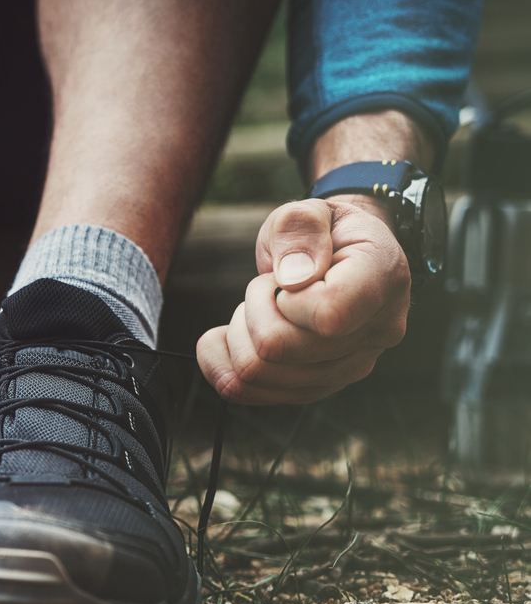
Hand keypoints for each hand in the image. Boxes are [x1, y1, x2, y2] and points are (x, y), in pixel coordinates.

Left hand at [196, 197, 410, 404]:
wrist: (342, 256)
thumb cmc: (324, 231)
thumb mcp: (308, 210)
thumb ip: (300, 228)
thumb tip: (292, 278)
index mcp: (382, 282)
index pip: (328, 316)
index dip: (287, 298)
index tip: (288, 277)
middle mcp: (375, 335)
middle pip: (277, 350)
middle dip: (252, 310)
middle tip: (269, 286)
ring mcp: (347, 368)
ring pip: (257, 375)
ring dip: (240, 334)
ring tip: (261, 307)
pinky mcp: (316, 387)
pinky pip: (246, 393)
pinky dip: (221, 364)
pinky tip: (224, 336)